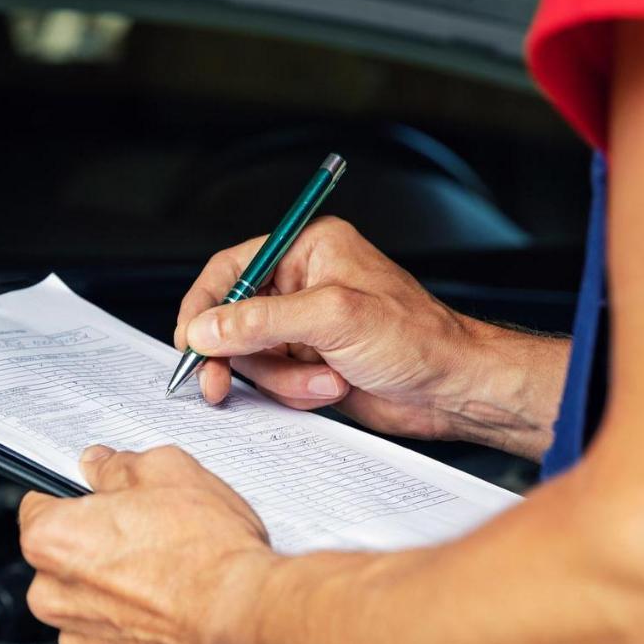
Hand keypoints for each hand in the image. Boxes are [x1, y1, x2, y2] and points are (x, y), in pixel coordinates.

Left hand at [19, 444, 273, 643]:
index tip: (98, 505)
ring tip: (164, 583)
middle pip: (60, 564)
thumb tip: (101, 465)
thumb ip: (119, 466)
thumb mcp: (168, 472)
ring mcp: (80, 642)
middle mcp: (52, 596)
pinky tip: (167, 618)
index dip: (74, 502)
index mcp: (52, 540)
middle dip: (94, 553)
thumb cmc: (211, 555)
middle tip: (146, 543)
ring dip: (112, 599)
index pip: (37, 507)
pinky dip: (132, 637)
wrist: (250, 623)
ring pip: (84, 609)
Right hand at [175, 217, 555, 449]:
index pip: (231, 269)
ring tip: (325, 380)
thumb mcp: (334, 319)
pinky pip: (272, 381)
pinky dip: (294, 392)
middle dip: (238, 356)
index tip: (190, 341)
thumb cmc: (418, 339)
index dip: (204, 306)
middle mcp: (302, 285)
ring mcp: (304, 327)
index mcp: (308, 251)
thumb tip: (205, 329)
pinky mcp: (309, 362)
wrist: (454, 390)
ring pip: (251, 357)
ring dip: (281, 379)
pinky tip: (331, 388)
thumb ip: (262, 321)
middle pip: (232, 320)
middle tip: (218, 383)